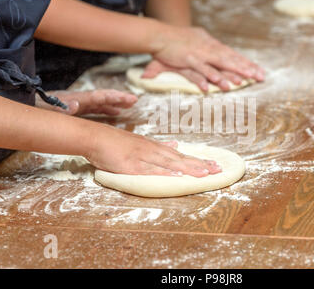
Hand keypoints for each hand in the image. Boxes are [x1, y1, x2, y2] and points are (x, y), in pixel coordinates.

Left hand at [36, 90, 137, 115]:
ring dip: (116, 103)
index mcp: (74, 99)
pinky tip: (117, 113)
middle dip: (119, 98)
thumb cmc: (35, 110)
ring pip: (101, 102)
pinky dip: (108, 110)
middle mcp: (79, 99)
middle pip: (102, 97)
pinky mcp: (77, 109)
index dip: (112, 98)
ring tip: (131, 104)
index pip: (97, 97)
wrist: (25, 106)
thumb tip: (76, 105)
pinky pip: (96, 109)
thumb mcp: (46, 109)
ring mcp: (79, 103)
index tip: (126, 99)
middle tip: (134, 100)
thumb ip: (61, 108)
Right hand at [86, 126, 221, 176]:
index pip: (180, 155)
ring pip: (169, 164)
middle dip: (199, 165)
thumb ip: (159, 145)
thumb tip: (176, 145)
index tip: (213, 166)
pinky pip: (150, 170)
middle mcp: (152, 151)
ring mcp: (142, 157)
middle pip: (180, 159)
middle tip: (218, 170)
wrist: (96, 137)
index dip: (197, 161)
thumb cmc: (116, 142)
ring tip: (205, 173)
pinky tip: (177, 176)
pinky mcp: (131, 165)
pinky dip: (164, 173)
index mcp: (155, 147)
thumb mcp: (141, 141)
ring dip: (188, 168)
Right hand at [151, 26, 264, 90]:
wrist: (159, 35)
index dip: (246, 63)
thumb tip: (217, 57)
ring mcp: (199, 54)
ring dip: (230, 73)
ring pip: (218, 64)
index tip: (258, 71)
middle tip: (259, 77)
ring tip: (242, 83)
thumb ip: (206, 53)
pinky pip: (200, 70)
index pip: (232, 54)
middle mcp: (208, 48)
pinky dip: (208, 76)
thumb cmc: (176, 40)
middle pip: (230, 59)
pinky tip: (216, 84)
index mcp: (211, 44)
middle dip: (246, 68)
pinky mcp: (187, 60)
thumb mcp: (195, 43)